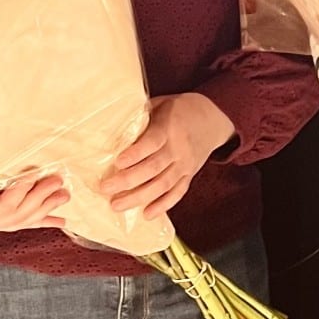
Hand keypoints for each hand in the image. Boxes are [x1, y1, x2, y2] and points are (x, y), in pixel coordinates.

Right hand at [0, 172, 67, 235]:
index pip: (2, 207)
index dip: (20, 191)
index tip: (34, 176)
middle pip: (18, 214)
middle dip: (40, 198)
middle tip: (59, 182)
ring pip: (25, 219)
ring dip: (47, 207)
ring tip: (65, 195)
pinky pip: (24, 223)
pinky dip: (44, 220)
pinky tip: (60, 220)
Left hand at [99, 92, 234, 221]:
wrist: (212, 119)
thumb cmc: (178, 110)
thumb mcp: (160, 104)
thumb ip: (141, 116)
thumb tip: (109, 127)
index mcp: (170, 127)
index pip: (152, 142)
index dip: (135, 154)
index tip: (117, 162)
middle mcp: (179, 148)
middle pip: (154, 168)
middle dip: (128, 180)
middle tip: (106, 188)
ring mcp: (186, 164)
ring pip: (163, 185)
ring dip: (139, 197)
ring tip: (117, 205)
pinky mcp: (189, 175)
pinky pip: (178, 193)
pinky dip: (163, 205)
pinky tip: (146, 214)